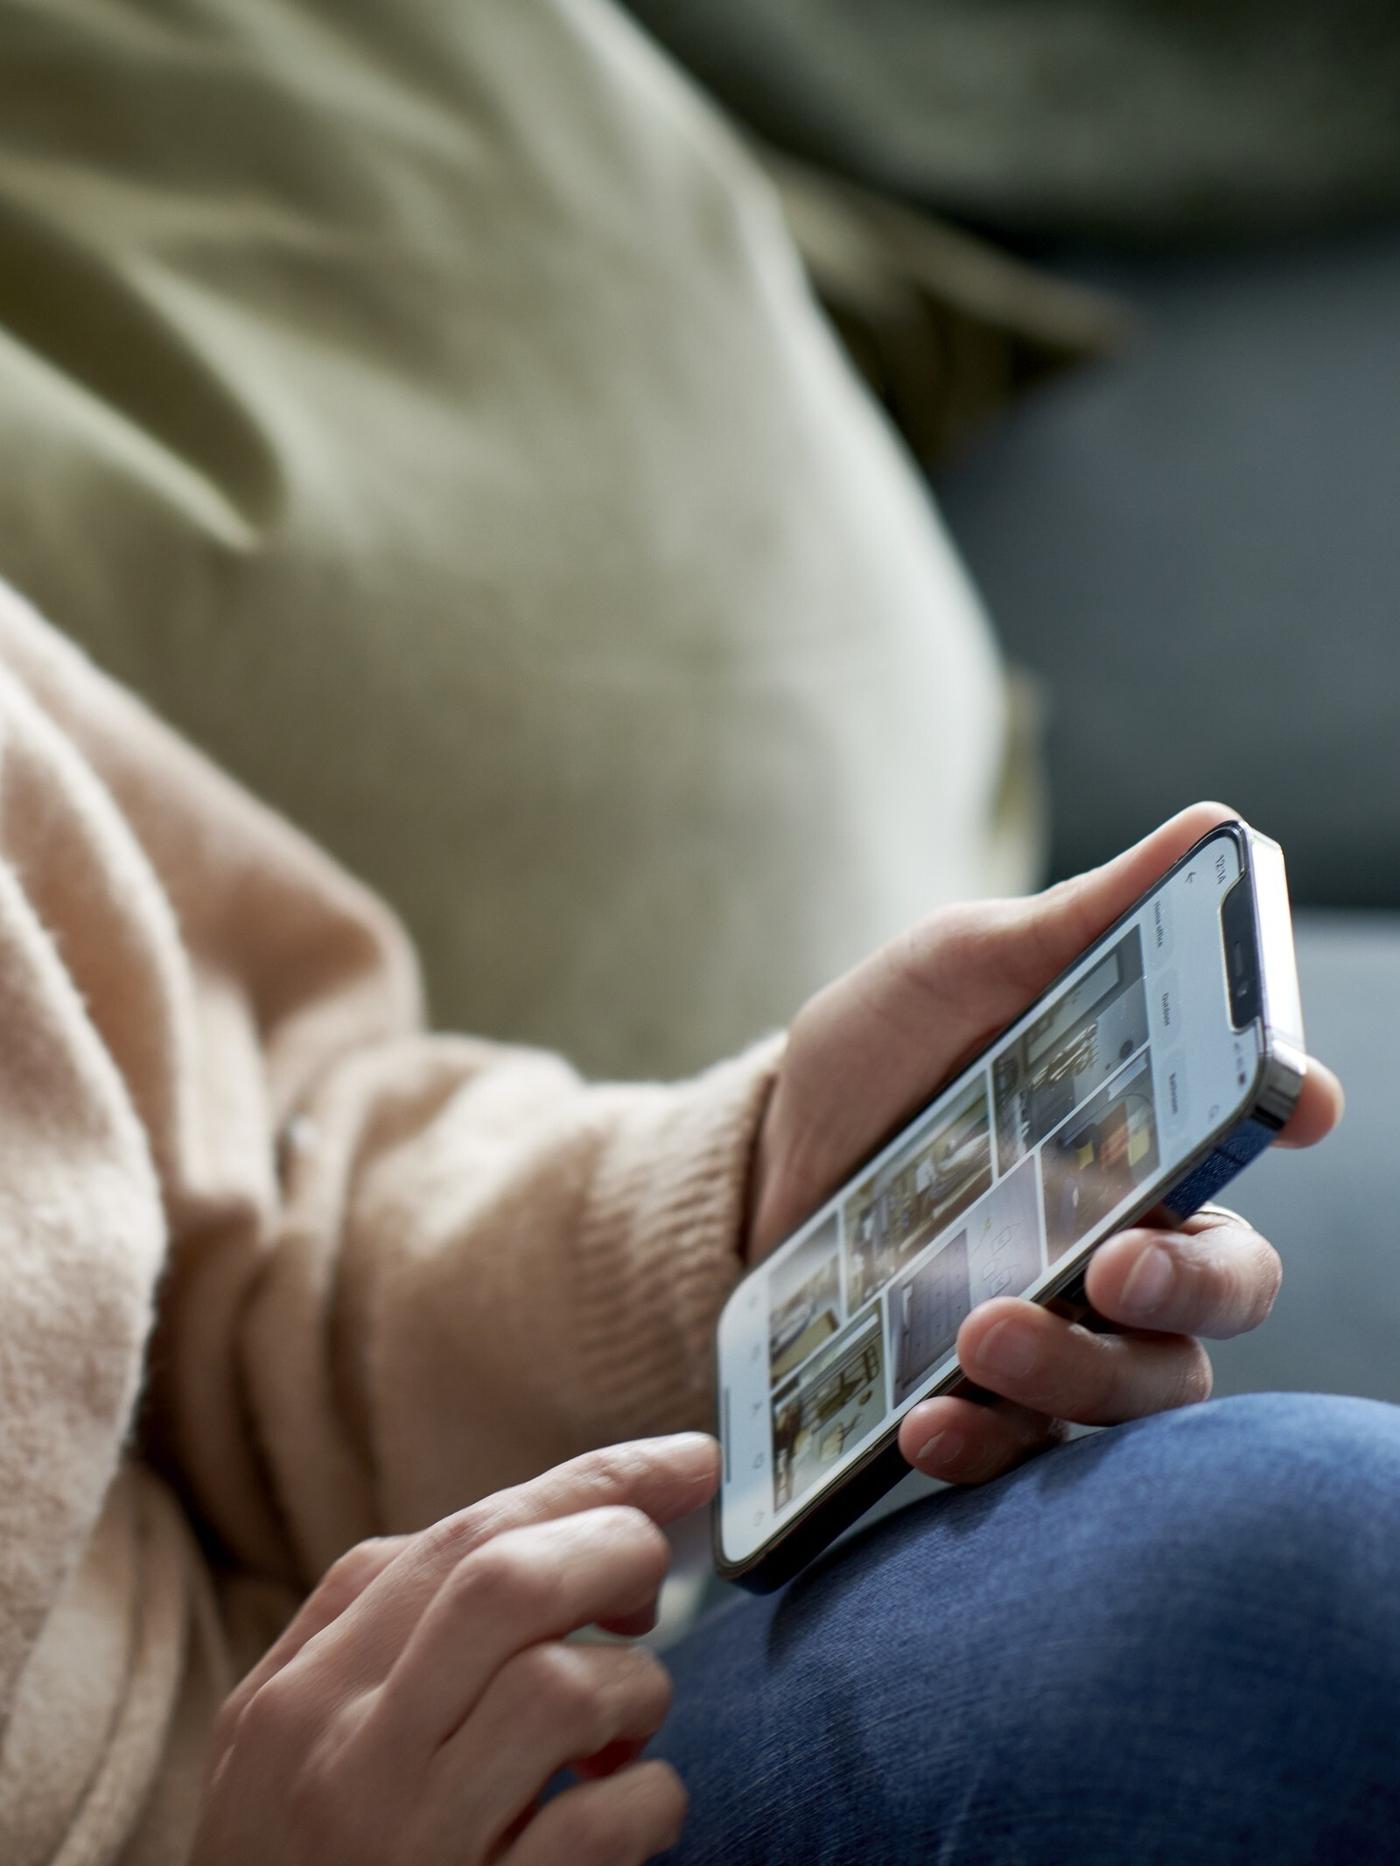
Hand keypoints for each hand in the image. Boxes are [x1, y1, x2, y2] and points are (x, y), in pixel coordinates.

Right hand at [193, 1434, 719, 1865]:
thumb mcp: (270, 1755)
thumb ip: (360, 1632)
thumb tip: (509, 1527)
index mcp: (301, 1697)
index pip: (459, 1540)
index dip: (591, 1482)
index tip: (685, 1460)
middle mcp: (349, 1759)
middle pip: (507, 1584)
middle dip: (614, 1548)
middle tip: (647, 1586)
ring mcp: (414, 1846)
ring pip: (563, 1688)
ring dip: (635, 1692)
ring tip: (619, 1731)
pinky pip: (603, 1824)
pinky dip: (650, 1800)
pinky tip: (636, 1814)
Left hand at [750, 803, 1342, 1485]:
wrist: (749, 1170)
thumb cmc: (875, 1058)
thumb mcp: (958, 972)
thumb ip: (1076, 925)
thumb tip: (1210, 828)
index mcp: (1136, 1129)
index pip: (1246, 1132)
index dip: (1284, 1109)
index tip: (1292, 1101)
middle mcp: (1124, 1235)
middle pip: (1226, 1286)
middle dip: (1190, 1285)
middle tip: (1115, 1266)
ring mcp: (1062, 1325)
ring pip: (1142, 1384)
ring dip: (1079, 1373)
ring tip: (983, 1337)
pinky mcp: (985, 1399)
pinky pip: (1026, 1452)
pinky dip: (987, 1445)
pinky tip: (927, 1423)